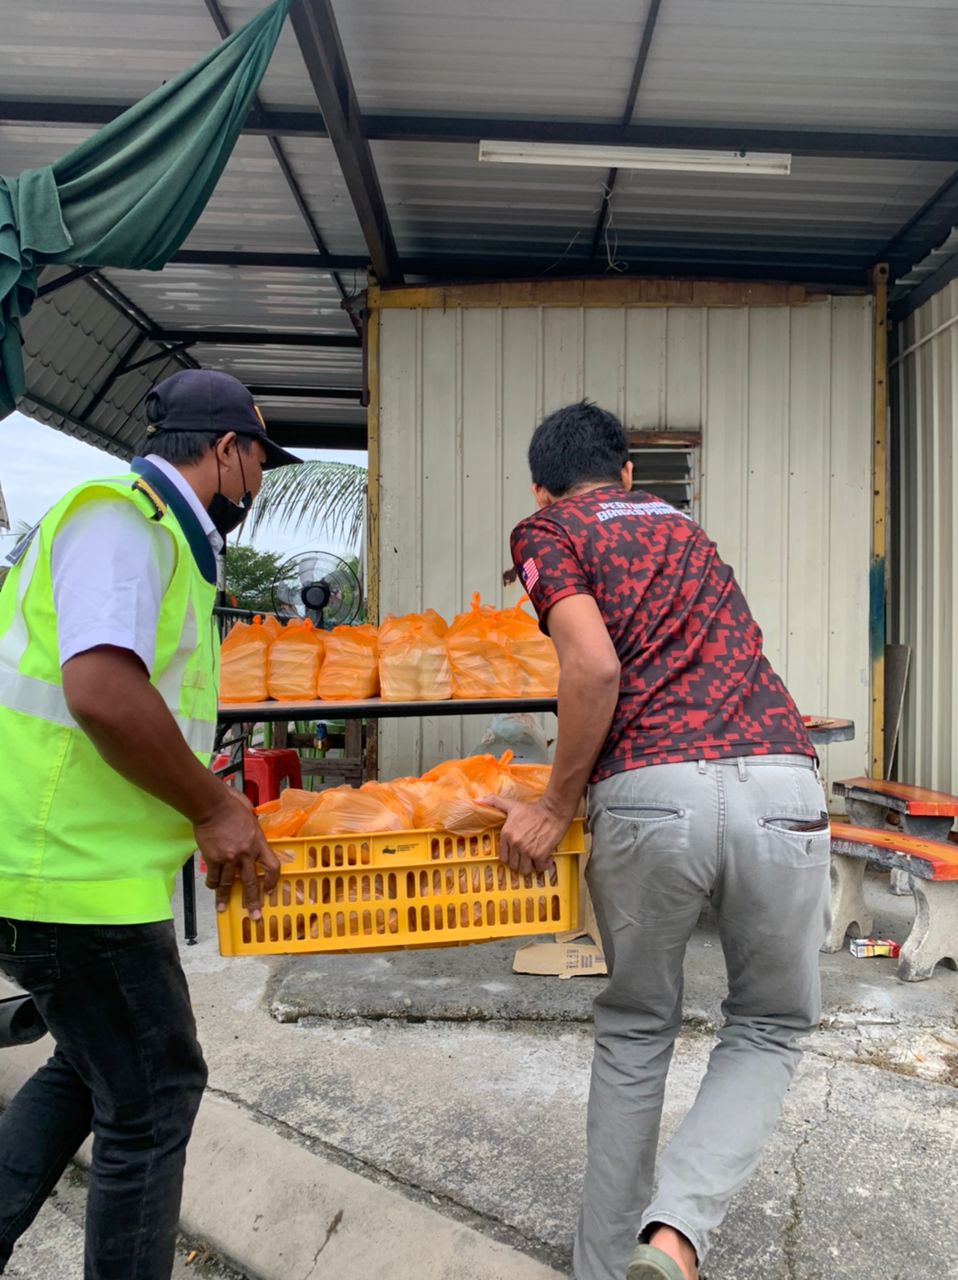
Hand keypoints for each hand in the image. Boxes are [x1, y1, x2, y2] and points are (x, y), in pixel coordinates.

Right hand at [194, 787, 280, 920]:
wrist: (212, 806)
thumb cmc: (232, 805)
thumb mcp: (251, 816)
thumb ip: (254, 828)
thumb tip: (255, 827)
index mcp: (259, 843)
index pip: (273, 867)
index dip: (272, 881)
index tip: (270, 891)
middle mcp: (246, 854)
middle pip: (251, 883)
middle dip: (253, 902)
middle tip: (254, 916)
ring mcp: (230, 858)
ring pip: (229, 884)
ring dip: (225, 898)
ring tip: (223, 909)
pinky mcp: (214, 859)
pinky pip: (214, 877)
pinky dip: (213, 884)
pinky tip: (212, 889)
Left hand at [482, 796, 569, 876]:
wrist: (552, 811)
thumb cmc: (533, 810)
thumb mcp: (511, 804)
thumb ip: (493, 802)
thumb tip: (477, 801)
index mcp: (506, 834)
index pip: (503, 857)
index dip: (511, 857)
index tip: (517, 854)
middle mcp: (515, 843)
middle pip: (514, 865)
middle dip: (521, 863)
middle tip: (527, 857)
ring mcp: (527, 850)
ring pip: (525, 870)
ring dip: (531, 866)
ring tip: (536, 858)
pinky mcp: (540, 854)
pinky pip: (539, 868)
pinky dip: (543, 865)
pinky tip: (546, 858)